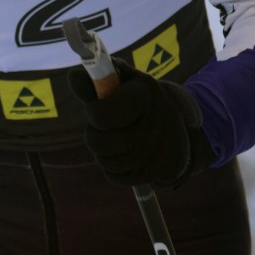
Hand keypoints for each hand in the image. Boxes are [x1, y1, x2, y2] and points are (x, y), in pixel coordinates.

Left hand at [69, 60, 214, 186]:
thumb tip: (72, 77)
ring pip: (106, 162)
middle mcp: (151, 128)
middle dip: (94, 135)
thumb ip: (97, 81)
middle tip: (103, 127)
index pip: (100, 115)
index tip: (98, 107)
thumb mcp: (126, 82)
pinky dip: (113, 168)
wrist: (182, 127)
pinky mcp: (154, 174)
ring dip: (103, 152)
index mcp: (142, 97)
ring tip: (114, 139)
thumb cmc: (143, 100)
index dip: (92, 112)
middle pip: (98, 143)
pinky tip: (123, 154)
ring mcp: (153, 154)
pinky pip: (115, 177)